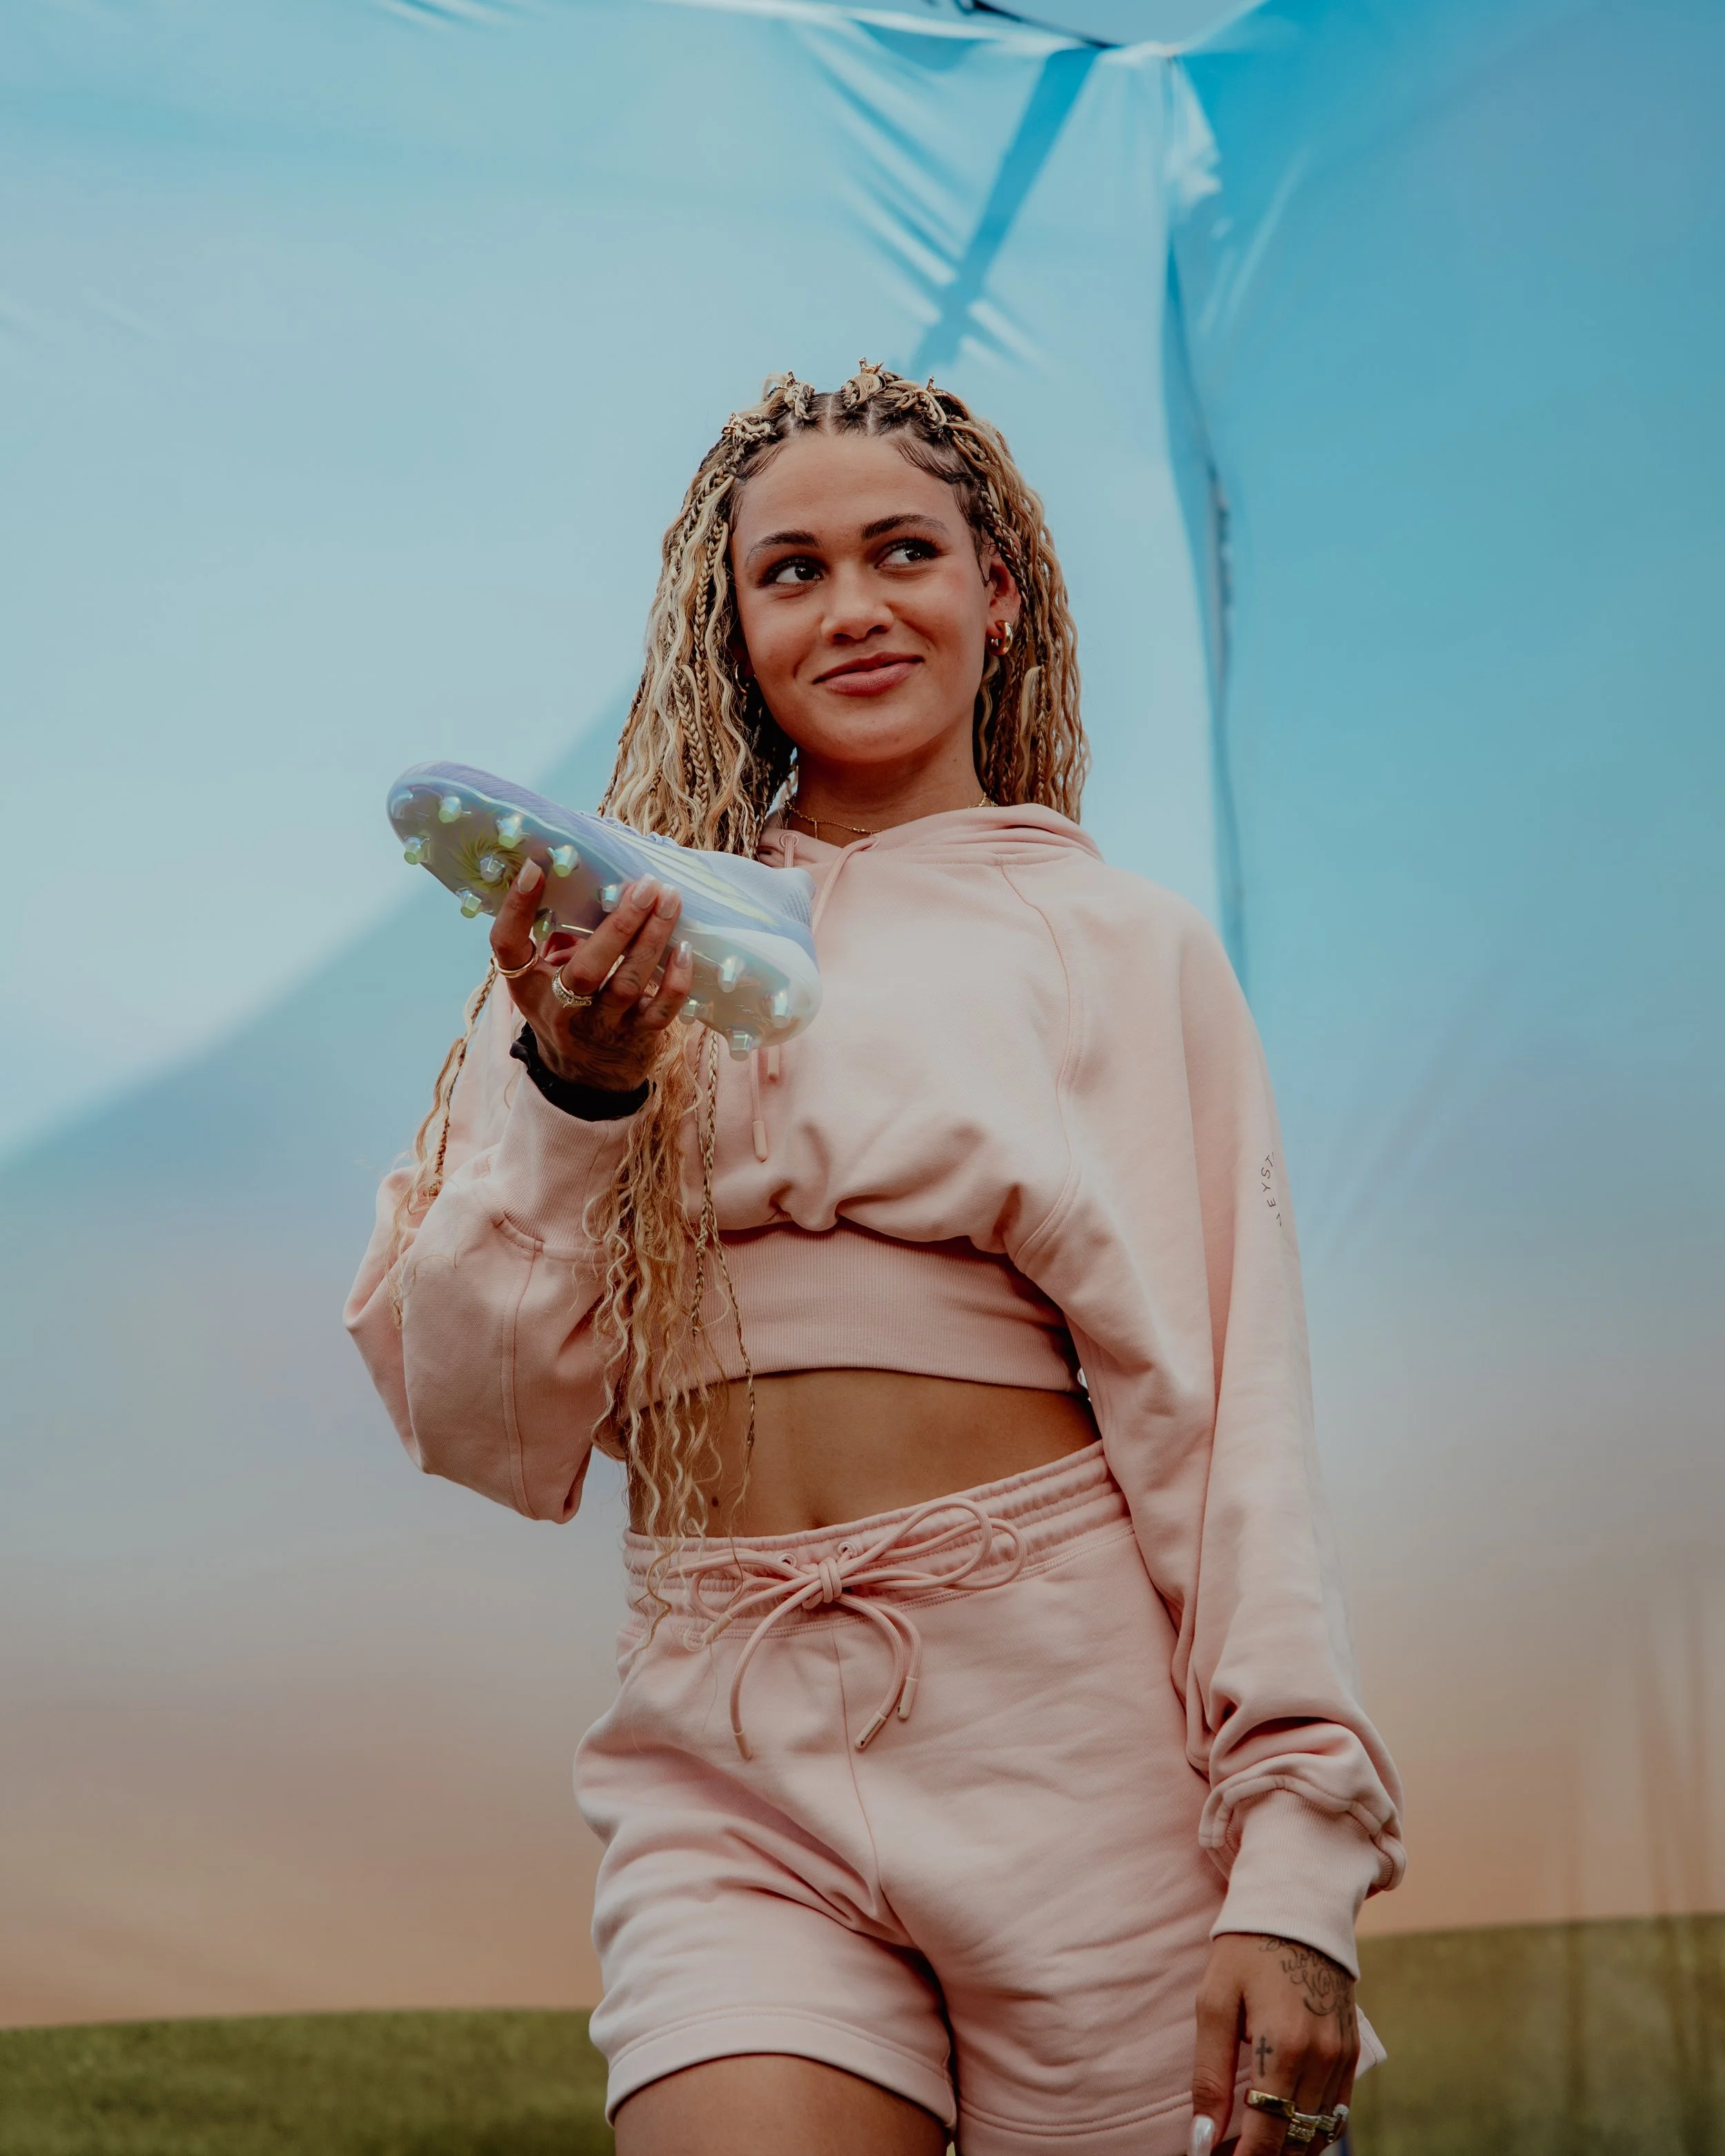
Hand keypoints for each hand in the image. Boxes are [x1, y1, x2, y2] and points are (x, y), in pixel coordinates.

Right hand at [491, 858, 693, 1092]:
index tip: (534, 870)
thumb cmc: (563, 1008)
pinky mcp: (637, 1038)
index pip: (508, 946)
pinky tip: (684, 949)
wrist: (583, 1075)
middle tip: (644, 886)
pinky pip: (660, 1012)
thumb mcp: (540, 980)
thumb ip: (555, 938)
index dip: (516, 909)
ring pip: (629, 984)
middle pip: (586, 969)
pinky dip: (675, 982)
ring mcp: (602, 1026)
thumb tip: (580, 885)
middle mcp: (561, 1009)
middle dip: (619, 925)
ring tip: (669, 901)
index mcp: (528, 986)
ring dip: (652, 940)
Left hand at [1190, 1934, 1357, 2154]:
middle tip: (1226, 2154)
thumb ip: (1209, 2076)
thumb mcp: (1214, 2003)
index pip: (1265, 2136)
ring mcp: (1343, 2057)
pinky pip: (1337, 2113)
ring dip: (1287, 2149)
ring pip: (1318, 2135)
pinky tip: (1283, 2128)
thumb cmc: (1246, 1949)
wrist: (1298, 1906)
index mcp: (1284, 2046)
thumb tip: (1201, 2138)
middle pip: (1294, 2143)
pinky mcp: (1352, 2052)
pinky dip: (1312, 2131)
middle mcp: (1322, 2059)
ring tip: (1249, 2146)